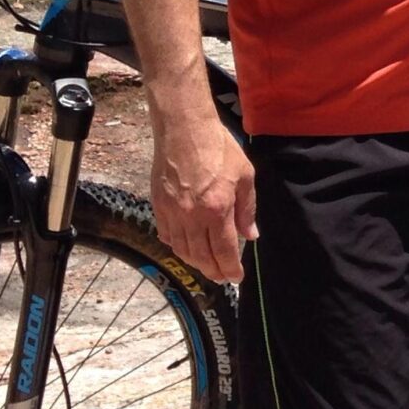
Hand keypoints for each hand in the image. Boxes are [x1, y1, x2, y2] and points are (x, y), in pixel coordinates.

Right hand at [149, 112, 255, 283]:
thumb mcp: (245, 176)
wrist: (184, 129)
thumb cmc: (219, 148)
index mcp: (217, 209)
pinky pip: (167, 235)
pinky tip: (187, 247)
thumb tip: (250, 235)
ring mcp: (172, 212)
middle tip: (222, 277)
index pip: (224, 251)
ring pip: (182, 250)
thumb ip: (247, 210)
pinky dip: (178, 247)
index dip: (230, 269)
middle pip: (201, 256)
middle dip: (213, 271)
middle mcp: (192, 216)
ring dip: (195, 263)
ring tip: (207, 266)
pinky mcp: (159, 205)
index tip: (236, 278)